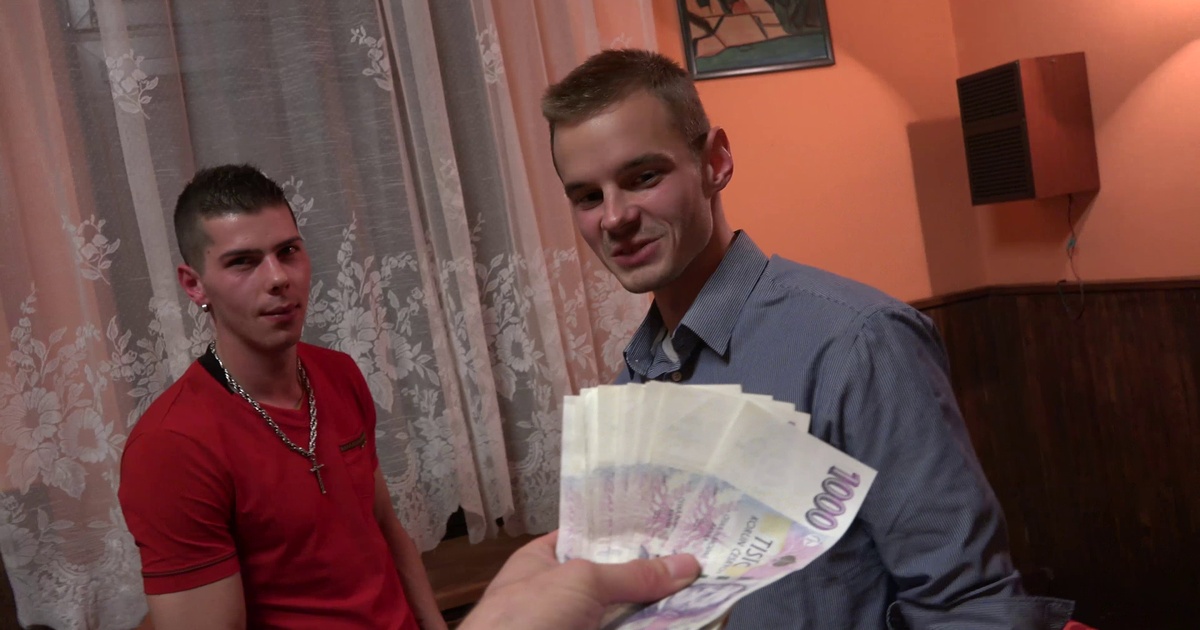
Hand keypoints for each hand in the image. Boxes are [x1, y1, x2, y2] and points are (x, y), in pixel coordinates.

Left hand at [458, 531, 700, 629]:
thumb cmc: (526, 616)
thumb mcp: (581, 581)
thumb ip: (633, 574)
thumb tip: (686, 564)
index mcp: (543, 562)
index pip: (590, 538)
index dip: (625, 533)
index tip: (669, 529)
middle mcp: (558, 594)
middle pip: (613, 581)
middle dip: (649, 576)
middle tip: (696, 564)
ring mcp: (572, 626)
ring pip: (621, 616)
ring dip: (655, 611)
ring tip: (701, 595)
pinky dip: (646, 629)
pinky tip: (685, 623)